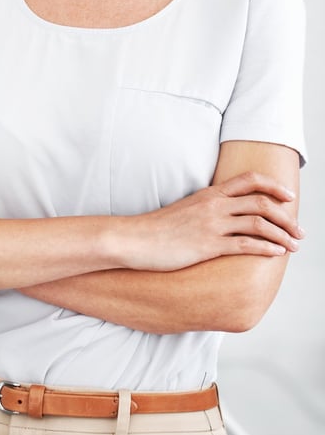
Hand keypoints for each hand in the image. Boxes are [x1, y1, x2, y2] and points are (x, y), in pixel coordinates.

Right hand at [124, 171, 302, 271]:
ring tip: (294, 245)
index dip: (273, 186)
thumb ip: (207, 207)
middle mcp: (214, 205)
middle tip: (299, 230)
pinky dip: (266, 248)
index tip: (288, 197)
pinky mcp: (208, 245)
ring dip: (282, 235)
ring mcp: (212, 225)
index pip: (249, 181)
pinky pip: (245, 244)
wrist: (135, 239)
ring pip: (259, 224)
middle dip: (286, 217)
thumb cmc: (158, 228)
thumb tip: (225, 213)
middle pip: (261, 203)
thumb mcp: (186, 209)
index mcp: (209, 194)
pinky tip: (276, 253)